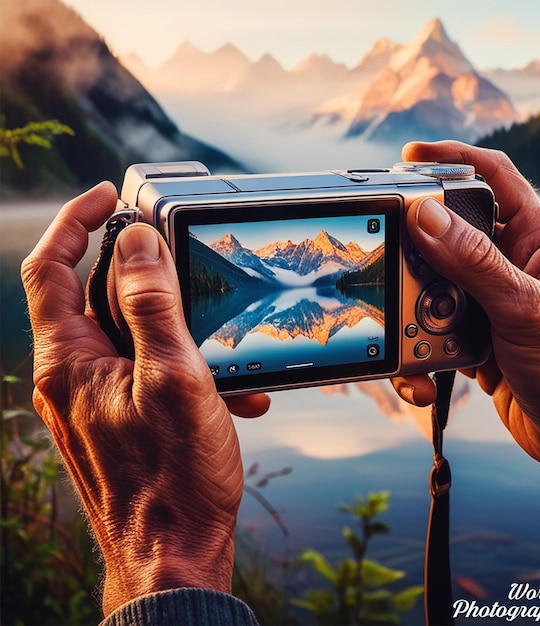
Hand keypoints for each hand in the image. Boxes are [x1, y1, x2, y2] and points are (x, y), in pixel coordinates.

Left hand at [21, 183, 269, 615]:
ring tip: (224, 346)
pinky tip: (232, 392)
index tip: (110, 196)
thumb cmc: (174, 478)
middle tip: (186, 262)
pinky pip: (150, 372)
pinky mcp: (122, 418)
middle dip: (145, 276)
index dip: (76, 222)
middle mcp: (73, 376)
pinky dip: (187, 369)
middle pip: (97, 298)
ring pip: (133, 336)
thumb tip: (134, 244)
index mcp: (69, 360)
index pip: (50, 268)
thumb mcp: (174, 379)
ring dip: (181, 330)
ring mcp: (97, 399)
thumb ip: (152, 306)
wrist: (175, 556)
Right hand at [391, 141, 539, 495]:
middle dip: (416, 248)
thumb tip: (425, 215)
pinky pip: (432, 329)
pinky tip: (423, 376)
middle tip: (389, 255)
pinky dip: (419, 351)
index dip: (454, 159)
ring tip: (408, 332)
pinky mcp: (474, 337)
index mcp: (537, 242)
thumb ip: (474, 261)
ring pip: (433, 286)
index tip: (410, 157)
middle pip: (450, 233)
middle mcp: (511, 267)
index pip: (495, 178)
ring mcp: (490, 302)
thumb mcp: (523, 309)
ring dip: (413, 310)